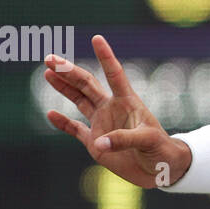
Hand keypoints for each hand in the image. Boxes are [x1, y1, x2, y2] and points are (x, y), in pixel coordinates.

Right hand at [43, 35, 189, 188]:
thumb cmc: (162, 150)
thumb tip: (99, 142)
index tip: (97, 38)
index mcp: (127, 102)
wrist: (161, 170)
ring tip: (48, 72)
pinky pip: (75, 129)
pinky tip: (50, 114)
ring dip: (64, 87)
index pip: (115, 74)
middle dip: (69, 71)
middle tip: (50, 58)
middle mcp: (112, 108)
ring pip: (79, 100)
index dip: (106, 57)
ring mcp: (102, 124)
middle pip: (87, 84)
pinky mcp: (95, 143)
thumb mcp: (148, 141)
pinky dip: (62, 123)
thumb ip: (124, 139)